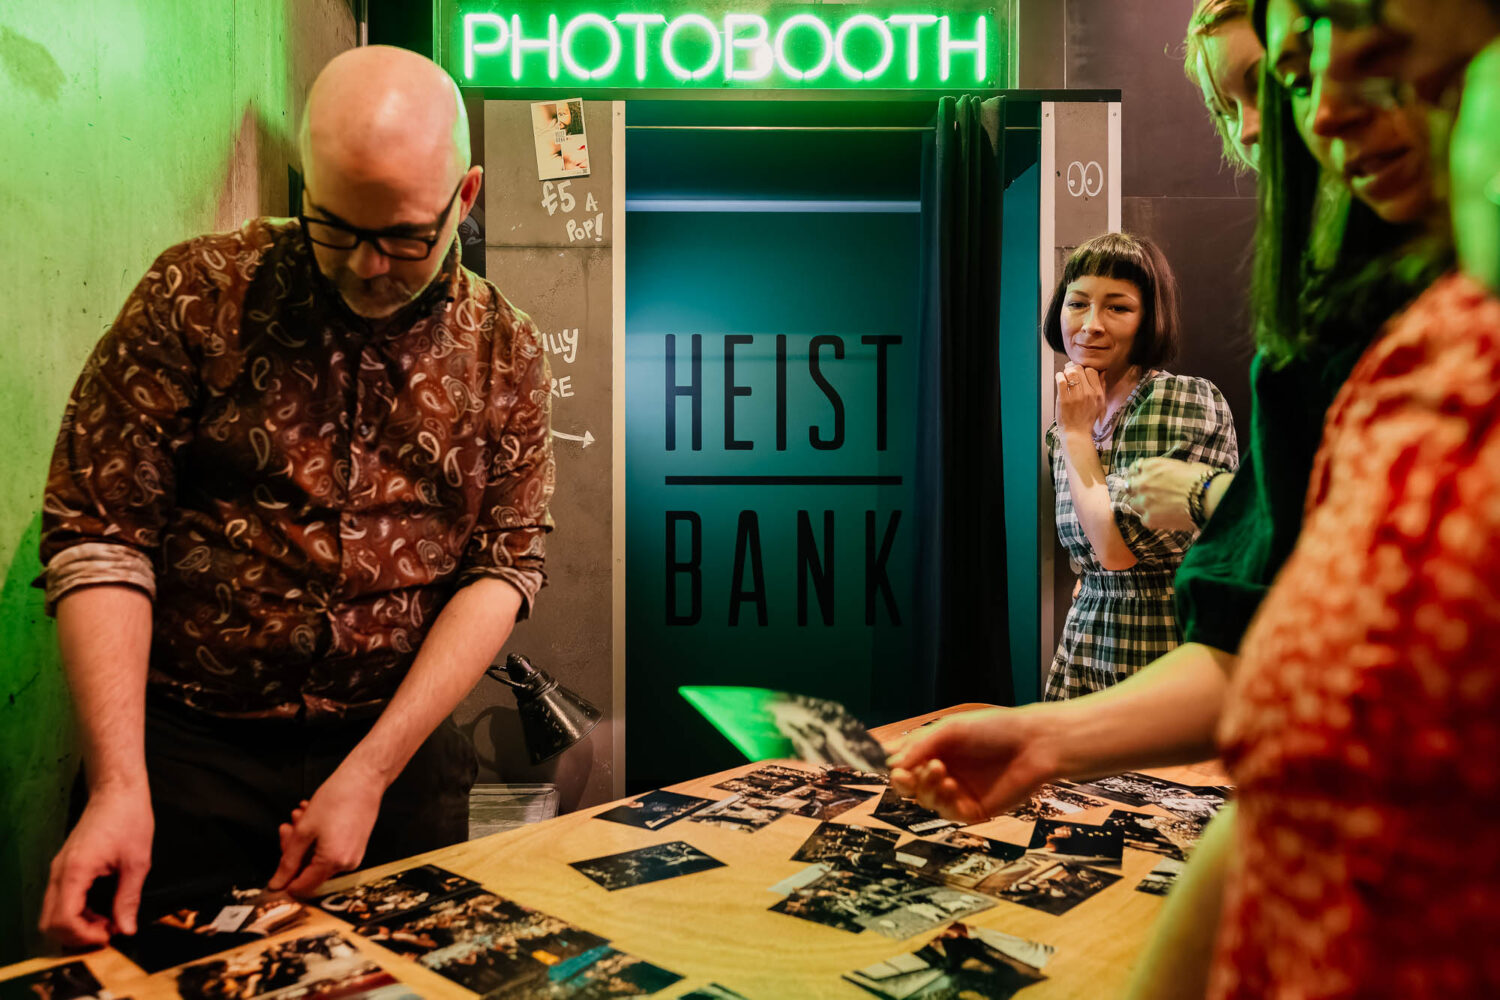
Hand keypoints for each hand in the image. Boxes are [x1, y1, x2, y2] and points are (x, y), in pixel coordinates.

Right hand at [40, 785, 153, 945]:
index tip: (110, 935)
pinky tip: (100, 910)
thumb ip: (128, 899)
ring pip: (51, 914)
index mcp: (75, 871)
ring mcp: (58, 869)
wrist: (117, 791)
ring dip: (76, 926)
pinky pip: (59, 901)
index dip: (84, 935)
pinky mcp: (63, 867)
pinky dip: (75, 913)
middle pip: (50, 922)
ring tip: (107, 922)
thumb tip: (126, 929)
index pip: (63, 920)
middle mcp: (59, 872)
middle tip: (107, 933)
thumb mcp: (137, 862)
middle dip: (76, 936)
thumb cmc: (128, 818)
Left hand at [268, 762, 384, 895]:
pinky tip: (313, 818)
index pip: (302, 887)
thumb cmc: (337, 799)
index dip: (284, 880)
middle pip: (309, 870)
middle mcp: (347, 864)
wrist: (364, 779)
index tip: (274, 872)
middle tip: (287, 828)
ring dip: (305, 840)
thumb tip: (278, 883)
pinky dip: (318, 838)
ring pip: (318, 858)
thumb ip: (289, 860)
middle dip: (294, 850)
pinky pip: (331, 850)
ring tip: (301, 816)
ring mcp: (354, 855)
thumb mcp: (304, 830)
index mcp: (332, 862)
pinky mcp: (357, 846)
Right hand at [886, 708, 1058, 824]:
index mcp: (935, 751)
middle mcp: (943, 773)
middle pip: (909, 787)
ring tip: (939, 772)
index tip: (893, 766)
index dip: (895, 767)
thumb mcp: (950, 729)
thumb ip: (919, 746)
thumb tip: (891, 764)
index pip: (904, 764)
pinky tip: (951, 786)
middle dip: (904, 782)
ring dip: (926, 788)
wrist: (1033, 745)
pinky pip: (947, 813)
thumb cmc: (994, 729)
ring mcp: (957, 793)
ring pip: (926, 801)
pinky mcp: (973, 811)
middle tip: (906, 775)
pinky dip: (943, 801)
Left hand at [1055, 363, 1104, 436]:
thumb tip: (1102, 371)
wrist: (1077, 433)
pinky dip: (1059, 377)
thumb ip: (1101, 387)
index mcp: (1097, 394)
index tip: (1080, 373)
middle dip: (1074, 369)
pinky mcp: (1064, 400)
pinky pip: (1061, 381)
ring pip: (1071, 373)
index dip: (1084, 369)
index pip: (1092, 370)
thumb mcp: (1100, 403)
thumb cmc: (1087, 419)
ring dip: (1065, 372)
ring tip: (1064, 377)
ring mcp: (1076, 396)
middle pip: (1080, 369)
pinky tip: (1059, 379)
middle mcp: (1088, 394)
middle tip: (1070, 374)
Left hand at [1124, 458, 1215, 532]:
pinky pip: (1144, 519)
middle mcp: (1142, 482)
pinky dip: (1152, 519)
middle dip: (1138, 491)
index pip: (1134, 469)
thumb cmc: (1203, 479)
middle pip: (1130, 487)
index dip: (1138, 475)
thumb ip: (1169, 470)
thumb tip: (1171, 473)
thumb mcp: (1185, 466)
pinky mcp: (1149, 519)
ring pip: (1134, 504)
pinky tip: (1165, 518)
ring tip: (1159, 508)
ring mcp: (1144, 501)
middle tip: (1149, 495)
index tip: (1142, 479)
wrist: (1210, 498)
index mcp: (1151, 465)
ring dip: (1144, 506)